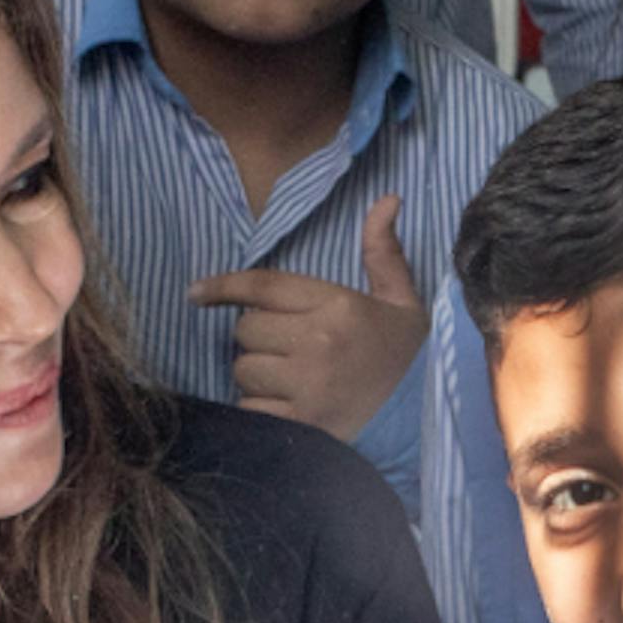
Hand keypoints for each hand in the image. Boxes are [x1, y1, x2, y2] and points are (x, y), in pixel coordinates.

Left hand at [193, 197, 425, 443]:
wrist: (426, 422)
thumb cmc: (405, 357)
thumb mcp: (403, 301)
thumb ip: (384, 252)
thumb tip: (387, 198)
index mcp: (339, 306)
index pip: (264, 286)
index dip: (223, 286)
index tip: (195, 292)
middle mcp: (319, 343)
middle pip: (246, 329)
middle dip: (257, 337)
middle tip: (287, 348)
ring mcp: (307, 386)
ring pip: (243, 369)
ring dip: (257, 374)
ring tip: (292, 381)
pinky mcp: (300, 423)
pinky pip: (251, 408)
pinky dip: (261, 409)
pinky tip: (290, 408)